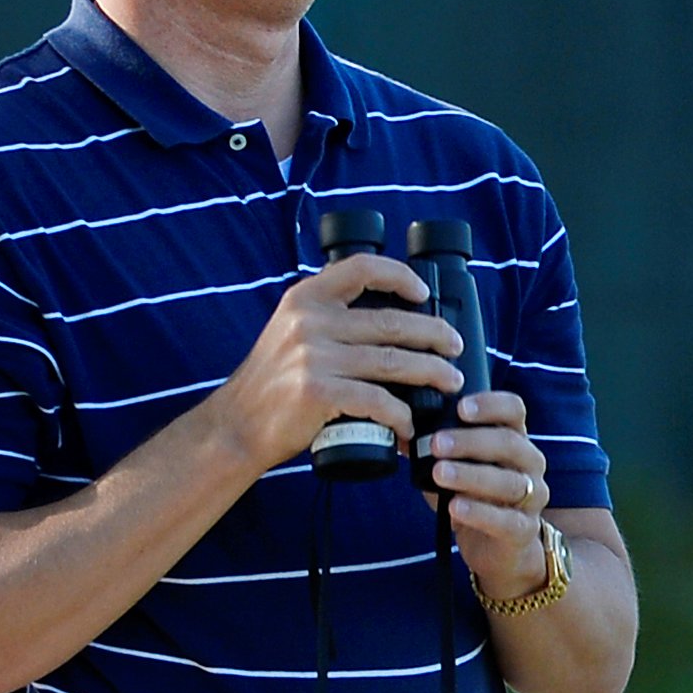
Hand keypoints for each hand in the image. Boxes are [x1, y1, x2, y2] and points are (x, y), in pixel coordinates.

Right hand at [220, 253, 469, 471]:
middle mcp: (310, 320)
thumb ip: (326, 319)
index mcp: (306, 298)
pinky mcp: (318, 392)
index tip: (424, 292)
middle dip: (434, 334)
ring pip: (393, 361)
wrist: (236, 425)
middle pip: (391, 321)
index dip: (400, 275)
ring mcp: (313, 356)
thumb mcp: (291, 332)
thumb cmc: (273, 384)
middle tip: (456, 349)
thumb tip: (387, 322)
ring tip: (451, 382)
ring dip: (431, 373)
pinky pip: (377, 400)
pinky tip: (410, 423)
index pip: (361, 267)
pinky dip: (401, 414)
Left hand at [422, 390, 557, 592]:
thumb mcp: (454, 467)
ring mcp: (532, 498)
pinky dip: (480, 513)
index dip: (490, 404)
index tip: (460, 407)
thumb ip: (434, 446)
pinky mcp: (523, 530)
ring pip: (508, 482)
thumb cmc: (475, 499)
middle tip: (436, 444)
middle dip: (470, 441)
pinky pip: (506, 520)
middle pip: (509, 443)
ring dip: (471, 475)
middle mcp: (529, 464)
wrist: (497, 550)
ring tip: (439, 473)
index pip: (513, 409)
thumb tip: (399, 424)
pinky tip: (455, 507)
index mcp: (514, 439)